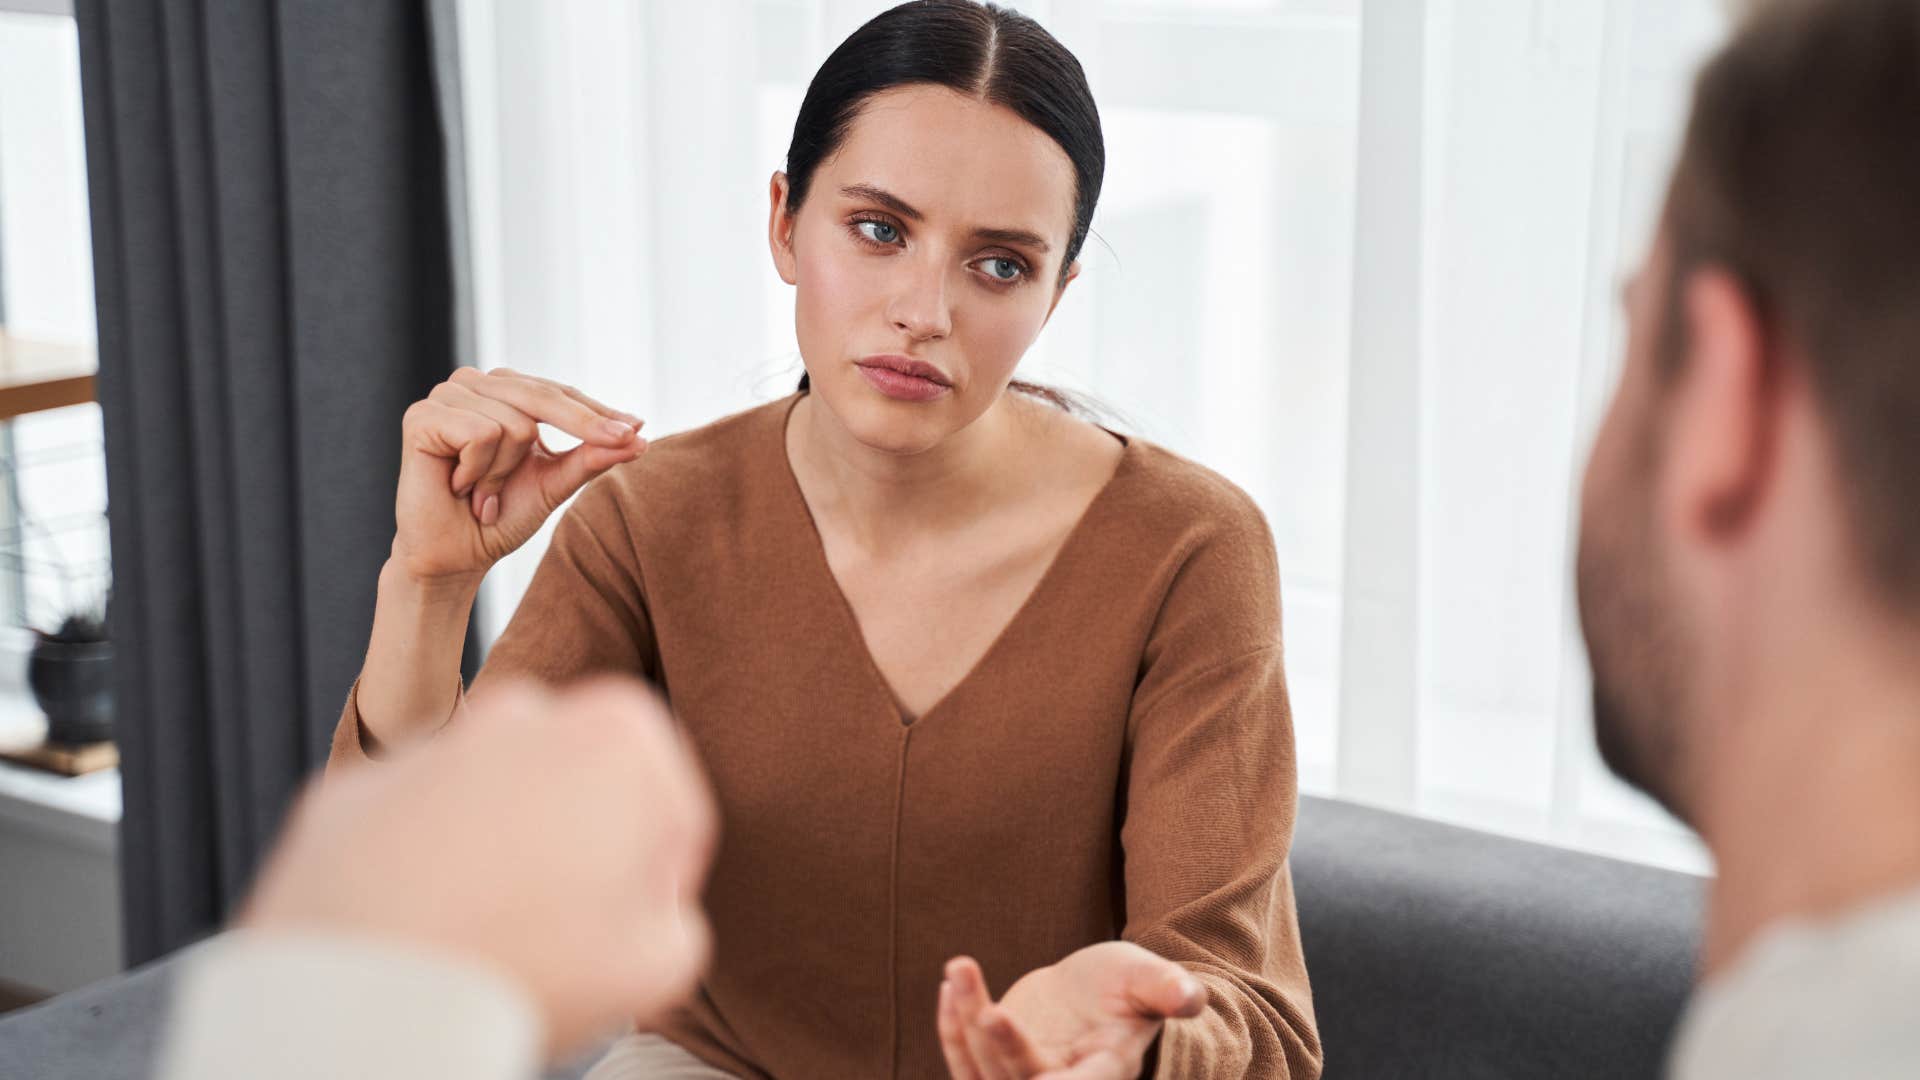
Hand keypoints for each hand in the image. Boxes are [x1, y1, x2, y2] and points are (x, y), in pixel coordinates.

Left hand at [241, 677, 716, 1055]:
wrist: (368, 1000)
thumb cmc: (524, 972)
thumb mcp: (663, 960)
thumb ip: (674, 910)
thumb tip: (642, 905)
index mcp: (617, 733)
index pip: (669, 804)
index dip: (662, 871)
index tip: (635, 919)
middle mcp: (522, 714)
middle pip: (577, 784)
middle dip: (578, 841)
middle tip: (568, 926)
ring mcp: (430, 748)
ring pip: (491, 799)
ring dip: (499, 849)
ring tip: (489, 934)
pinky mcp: (355, 790)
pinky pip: (410, 826)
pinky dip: (422, 865)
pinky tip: (427, 928)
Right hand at [392, 367, 646, 581]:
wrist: (455, 556)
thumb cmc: (502, 517)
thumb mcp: (556, 483)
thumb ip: (593, 456)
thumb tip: (639, 437)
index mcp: (507, 392)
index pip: (561, 393)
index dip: (599, 414)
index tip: (637, 430)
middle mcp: (476, 384)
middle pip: (544, 398)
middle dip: (570, 435)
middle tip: (588, 461)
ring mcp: (446, 395)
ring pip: (515, 424)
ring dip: (504, 474)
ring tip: (482, 494)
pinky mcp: (421, 415)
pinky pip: (482, 435)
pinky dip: (478, 472)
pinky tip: (458, 486)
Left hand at [938, 942, 1206, 1079]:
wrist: (1096, 994)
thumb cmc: (1129, 986)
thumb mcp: (1150, 979)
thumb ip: (1168, 989)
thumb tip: (1192, 997)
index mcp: (1104, 1073)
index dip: (1037, 1069)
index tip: (1005, 1028)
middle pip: (1016, 1078)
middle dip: (992, 1040)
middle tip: (974, 987)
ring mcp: (1022, 1079)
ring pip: (981, 1071)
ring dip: (964, 1024)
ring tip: (959, 967)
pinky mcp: (993, 1068)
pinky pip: (963, 1060)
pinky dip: (951, 1026)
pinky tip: (951, 984)